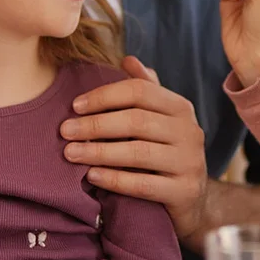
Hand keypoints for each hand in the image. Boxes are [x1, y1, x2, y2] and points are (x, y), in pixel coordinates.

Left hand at [60, 57, 208, 239]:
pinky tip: (92, 175)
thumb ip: (147, 90)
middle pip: (137, 120)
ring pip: (138, 152)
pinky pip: (143, 185)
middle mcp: (190, 131)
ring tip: (71, 153)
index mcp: (181, 108)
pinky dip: (114, 179)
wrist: (193, 199)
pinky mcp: (184, 192)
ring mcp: (190, 162)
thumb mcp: (161, 119)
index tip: (75, 106)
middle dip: (96, 124)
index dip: (105, 96)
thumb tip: (128, 59)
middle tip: (65, 131)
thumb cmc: (167, 152)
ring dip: (99, 152)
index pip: (140, 91)